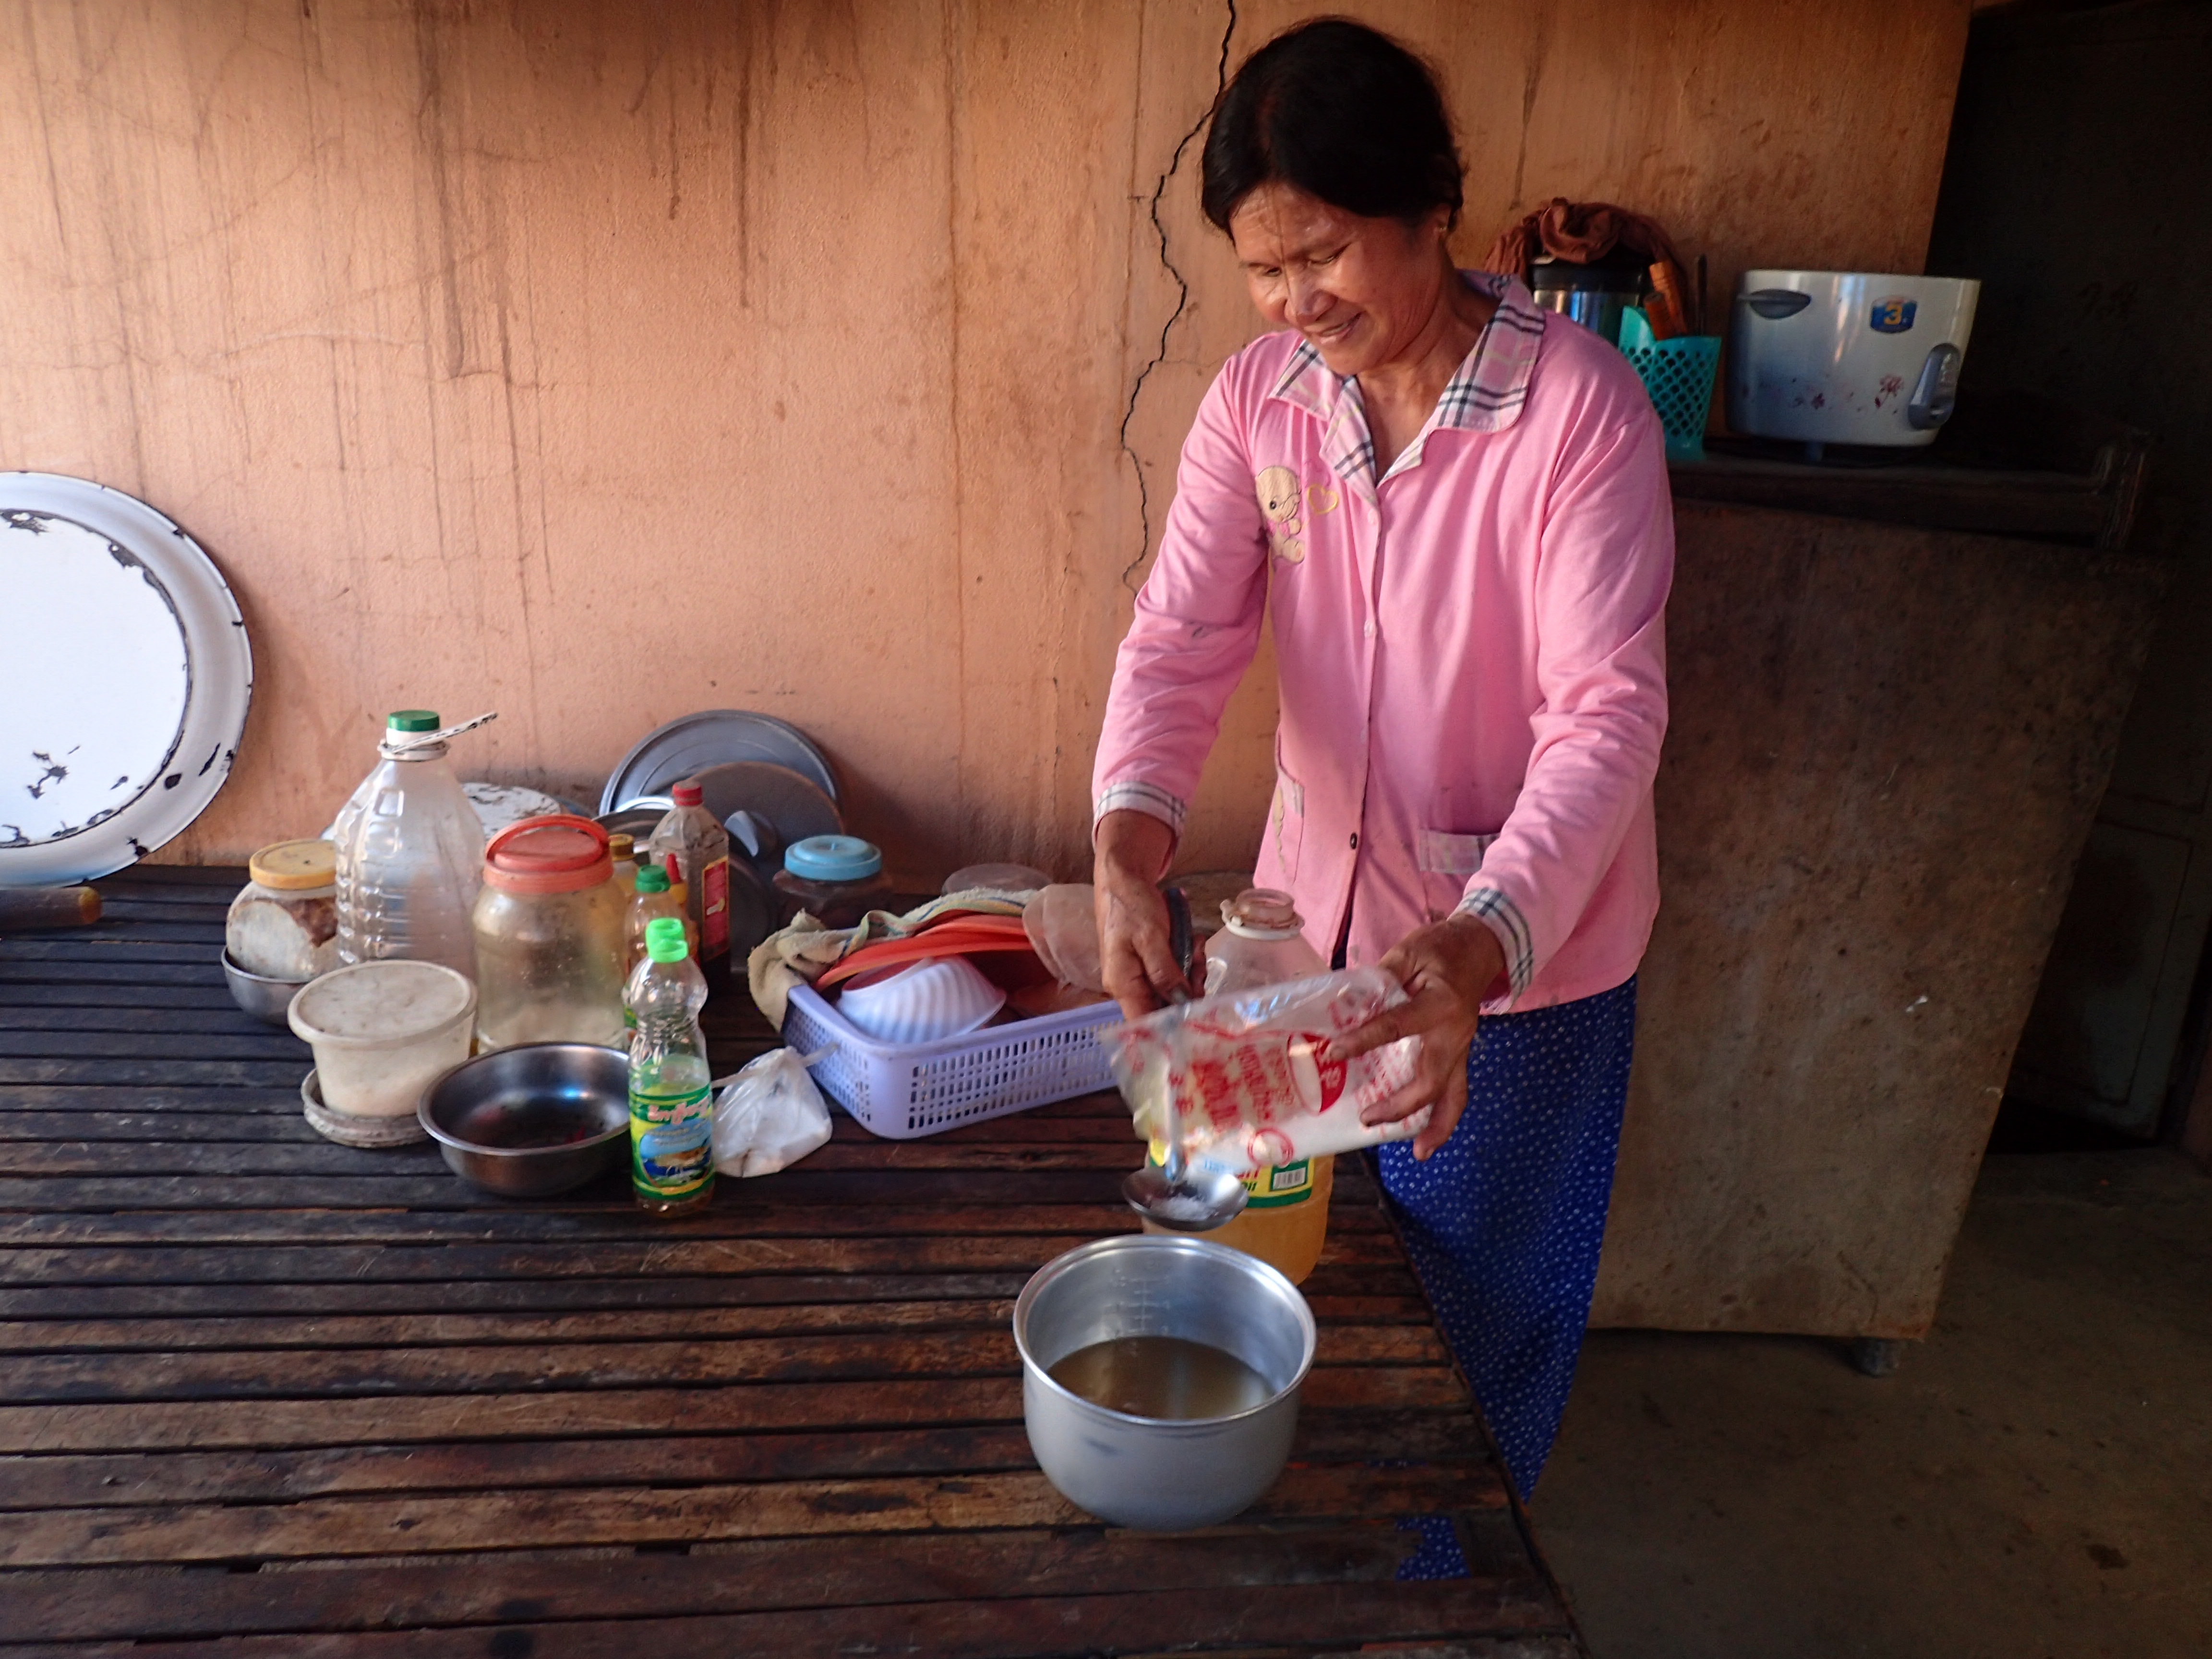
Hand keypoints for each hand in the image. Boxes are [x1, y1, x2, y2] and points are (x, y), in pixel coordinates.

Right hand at [1092, 810, 1189, 1018]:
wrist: (1123, 879)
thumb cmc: (1131, 905)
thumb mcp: (1151, 937)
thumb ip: (1165, 972)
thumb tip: (1180, 1002)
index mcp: (1123, 984)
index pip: (1144, 1023)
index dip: (1171, 1027)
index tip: (1197, 1017)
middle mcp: (1129, 986)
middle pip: (1165, 1007)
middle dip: (1189, 989)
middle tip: (1198, 962)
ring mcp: (1139, 976)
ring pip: (1173, 990)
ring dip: (1191, 971)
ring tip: (1193, 944)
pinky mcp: (1149, 965)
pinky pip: (1173, 974)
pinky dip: (1186, 960)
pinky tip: (1189, 942)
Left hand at [1328, 914, 1505, 1159]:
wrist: (1480, 948)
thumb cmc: (1441, 948)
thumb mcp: (1409, 951)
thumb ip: (1381, 977)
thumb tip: (1347, 1006)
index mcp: (1440, 1003)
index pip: (1397, 1027)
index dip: (1364, 1039)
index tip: (1335, 1052)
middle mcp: (1455, 1033)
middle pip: (1432, 1079)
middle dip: (1401, 1104)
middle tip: (1368, 1117)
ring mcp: (1462, 1047)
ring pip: (1456, 1094)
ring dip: (1439, 1126)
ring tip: (1419, 1153)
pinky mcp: (1459, 1054)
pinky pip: (1455, 1090)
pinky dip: (1443, 1115)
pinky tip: (1425, 1136)